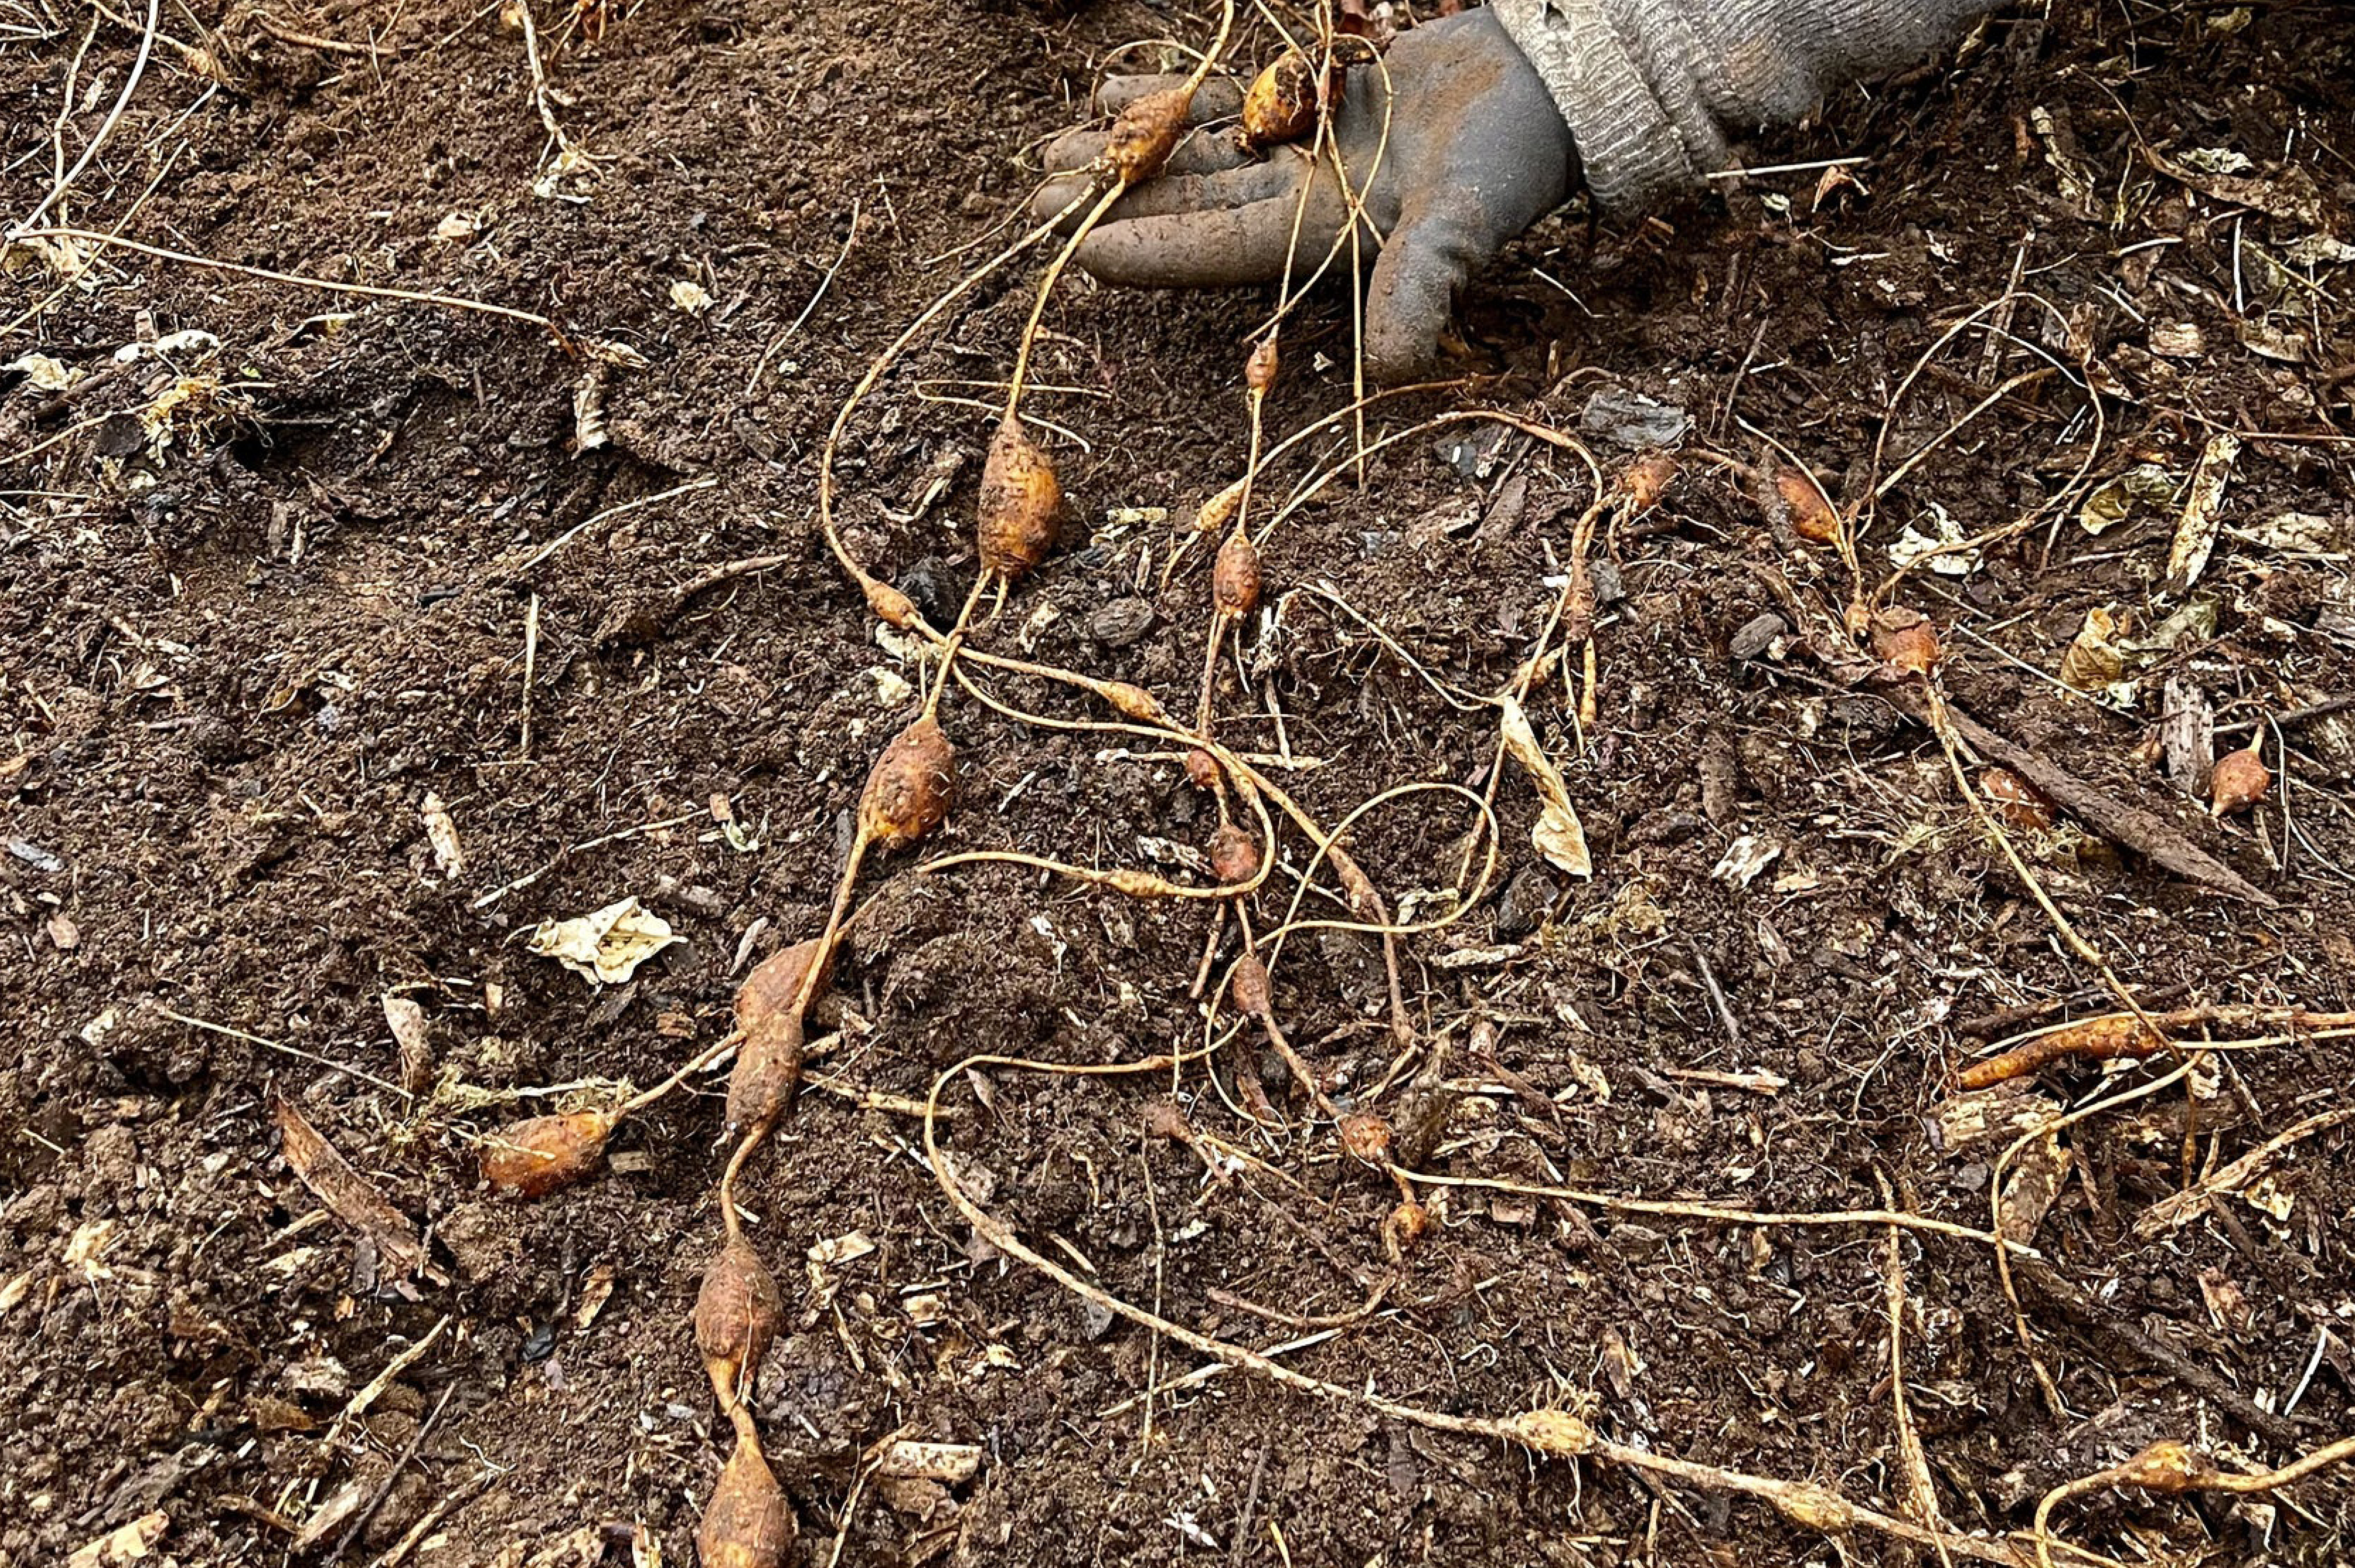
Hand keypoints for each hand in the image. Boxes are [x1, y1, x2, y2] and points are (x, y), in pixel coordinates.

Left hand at [1029, 8, 1574, 381]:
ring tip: (1050, 153)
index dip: (1152, 250)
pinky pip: (1227, 110)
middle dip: (1114, 205)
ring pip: (1195, 159)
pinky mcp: (1315, 107)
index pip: (1220, 250)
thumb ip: (1426, 285)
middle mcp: (1305, 207)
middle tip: (1034, 202)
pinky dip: (1175, 104)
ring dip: (1128, 157)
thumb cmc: (1517, 154)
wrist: (1553, 86)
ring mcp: (1306, 156)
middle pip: (1190, 209)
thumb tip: (1392, 371)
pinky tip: (1113, 97)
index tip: (1079, 249)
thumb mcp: (1471, 220)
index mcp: (1328, 241)